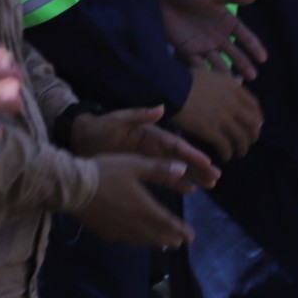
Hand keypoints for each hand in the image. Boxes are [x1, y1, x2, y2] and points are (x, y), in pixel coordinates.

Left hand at [64, 105, 219, 188]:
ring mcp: (149, 158)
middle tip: (216, 178)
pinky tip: (189, 190)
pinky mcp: (142, 168)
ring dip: (193, 176)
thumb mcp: (118, 120)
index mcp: (150, 134)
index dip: (192, 154)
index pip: (175, 145)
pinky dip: (177, 182)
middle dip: (199, 168)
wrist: (81, 139)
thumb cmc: (100, 127)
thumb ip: (139, 115)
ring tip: (210, 185)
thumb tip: (161, 108)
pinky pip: (163, 176)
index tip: (207, 163)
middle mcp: (154, 147)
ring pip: (176, 169)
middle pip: (181, 159)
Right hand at [74, 152, 196, 246]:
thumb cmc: (106, 173)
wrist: (74, 188)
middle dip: (169, 239)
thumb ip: (160, 169)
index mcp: (145, 208)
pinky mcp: (104, 232)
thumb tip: (183, 170)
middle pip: (156, 236)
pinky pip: (123, 239)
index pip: (168, 223)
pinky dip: (133, 240)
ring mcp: (118, 231)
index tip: (190, 237)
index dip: (181, 230)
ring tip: (161, 244)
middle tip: (179, 244)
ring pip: (141, 240)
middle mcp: (135, 224)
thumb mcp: (135, 165)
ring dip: (154, 243)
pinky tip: (131, 238)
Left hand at [159, 0, 268, 77]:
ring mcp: (203, 44)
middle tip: (252, 77)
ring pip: (218, 61)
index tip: (263, 58)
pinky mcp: (188, 50)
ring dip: (226, 72)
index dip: (254, 46)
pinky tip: (210, 82)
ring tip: (233, 83)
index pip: (244, 36)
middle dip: (243, 64)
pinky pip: (198, 64)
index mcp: (226, 21)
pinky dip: (204, 72)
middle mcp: (218, 35)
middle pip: (234, 52)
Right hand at [174, 64, 261, 157]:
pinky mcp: (211, 130)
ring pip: (241, 137)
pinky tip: (225, 156)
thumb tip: (239, 80)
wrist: (170, 87)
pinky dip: (228, 153)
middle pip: (252, 123)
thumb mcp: (211, 73)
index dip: (257, 117)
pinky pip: (226, 145)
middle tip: (249, 142)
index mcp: (233, 87)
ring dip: (243, 147)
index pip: (254, 105)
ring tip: (239, 153)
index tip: (255, 125)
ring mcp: (223, 117)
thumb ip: (226, 79)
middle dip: (253, 135)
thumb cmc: (185, 78)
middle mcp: (232, 103)